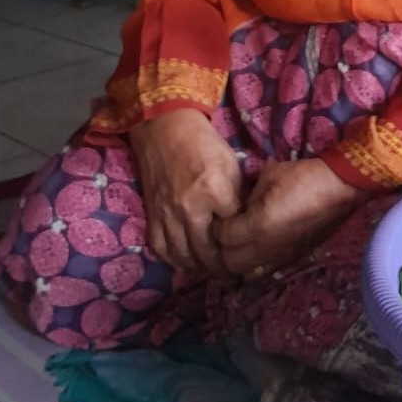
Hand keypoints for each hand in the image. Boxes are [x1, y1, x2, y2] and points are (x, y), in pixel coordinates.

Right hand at [129, 109, 242, 277]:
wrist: (165, 129)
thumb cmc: (204, 144)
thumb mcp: (232, 166)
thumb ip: (237, 198)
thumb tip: (243, 222)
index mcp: (215, 192)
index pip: (233, 230)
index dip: (242, 241)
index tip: (249, 248)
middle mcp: (189, 208)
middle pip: (207, 252)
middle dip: (221, 266)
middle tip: (232, 272)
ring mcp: (167, 213)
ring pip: (183, 255)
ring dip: (199, 268)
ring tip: (211, 271)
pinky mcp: (152, 214)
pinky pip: (161, 247)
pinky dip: (174, 260)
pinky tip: (185, 262)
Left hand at [214, 158, 368, 278]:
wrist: (340, 187)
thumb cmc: (304, 176)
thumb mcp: (269, 175)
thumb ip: (247, 194)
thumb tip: (237, 205)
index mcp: (258, 225)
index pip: (222, 236)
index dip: (217, 225)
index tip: (217, 215)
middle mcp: (267, 248)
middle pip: (229, 263)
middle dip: (222, 248)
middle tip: (223, 232)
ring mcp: (281, 257)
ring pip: (247, 272)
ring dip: (238, 259)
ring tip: (237, 244)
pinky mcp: (293, 258)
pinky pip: (265, 270)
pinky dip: (256, 262)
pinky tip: (257, 247)